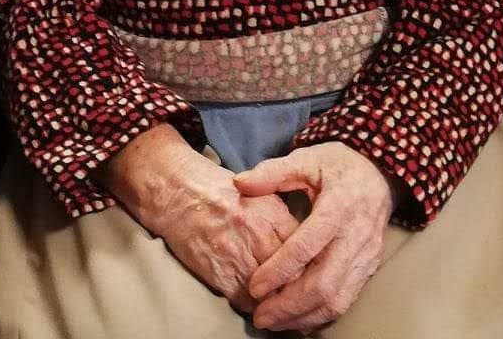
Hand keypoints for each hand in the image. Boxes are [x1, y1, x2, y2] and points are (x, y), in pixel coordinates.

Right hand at [100, 125, 298, 310]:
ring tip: (290, 310)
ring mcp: (238, 257)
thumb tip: (309, 242)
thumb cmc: (221, 191)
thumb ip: (286, 218)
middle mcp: (259, 237)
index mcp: (273, 214)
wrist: (180, 193)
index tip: (322, 276)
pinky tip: (263, 308)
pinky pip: (246, 302)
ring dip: (283, 305)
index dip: (317, 266)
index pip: (307, 249)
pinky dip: (257, 308)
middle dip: (305, 291)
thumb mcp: (262, 193)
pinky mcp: (220, 274)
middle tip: (311, 300)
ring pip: (272, 294)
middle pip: (294, 276)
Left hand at [233, 143, 394, 332]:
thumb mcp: (307, 159)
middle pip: (325, 283)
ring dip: (304, 316)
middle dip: (290, 305)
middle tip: (260, 316)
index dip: (280, 270)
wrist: (381, 173)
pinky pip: (347, 300)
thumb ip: (273, 172)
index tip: (255, 287)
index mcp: (339, 206)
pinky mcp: (370, 267)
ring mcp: (366, 255)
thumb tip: (239, 183)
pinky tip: (297, 319)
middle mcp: (356, 235)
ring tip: (274, 322)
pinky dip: (321, 315)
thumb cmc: (339, 165)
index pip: (307, 246)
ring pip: (338, 299)